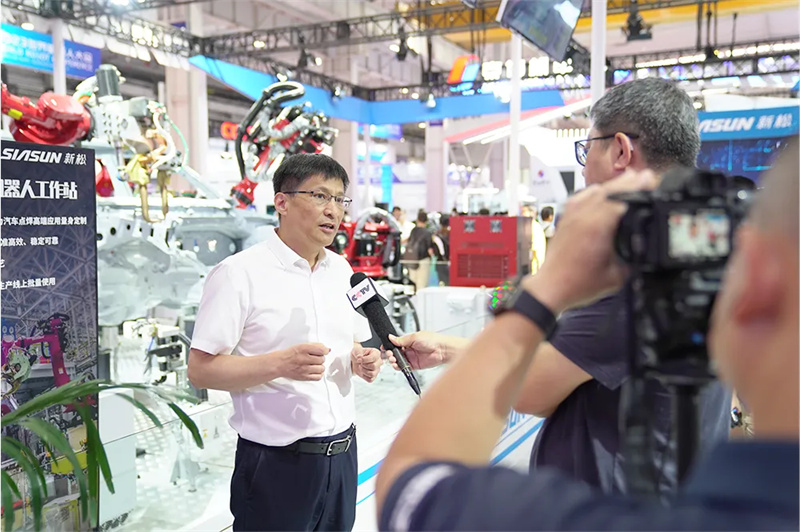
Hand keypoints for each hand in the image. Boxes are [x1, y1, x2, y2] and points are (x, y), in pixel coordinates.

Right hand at [274, 343, 329, 380]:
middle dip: (320, 358)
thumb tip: (328, 349)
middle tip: (315, 358)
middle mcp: (304, 359)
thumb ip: (315, 346)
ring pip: (321, 368)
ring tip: (314, 364)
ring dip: (319, 366)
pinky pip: (318, 377)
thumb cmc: (291, 354)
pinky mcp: (304, 377)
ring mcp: (304, 369)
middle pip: (322, 359)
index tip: (323, 351)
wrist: (280, 364)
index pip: (321, 350)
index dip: (325, 351)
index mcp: (303, 349)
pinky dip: (318, 374)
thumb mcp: (302, 345)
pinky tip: (314, 371)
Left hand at [351, 345, 381, 382]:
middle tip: (360, 363)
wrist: (355, 360)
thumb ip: (358, 352)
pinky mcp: (374, 376)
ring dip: (363, 371)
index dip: (364, 359)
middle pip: (374, 366)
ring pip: (372, 374)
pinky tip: (362, 371)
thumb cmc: (358, 353)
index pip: (373, 358)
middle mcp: (379, 361)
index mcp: (376, 353)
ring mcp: (377, 369)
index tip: (358, 359)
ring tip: (361, 367)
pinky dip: (364, 376)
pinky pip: (370, 379)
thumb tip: (360, 357)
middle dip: (364, 365)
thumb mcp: (356, 349)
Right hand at [385, 331, 449, 369]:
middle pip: (395, 353)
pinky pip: (405, 367)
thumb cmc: (432, 340)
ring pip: (399, 361)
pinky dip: (400, 367)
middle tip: (390, 354)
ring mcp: (412, 357)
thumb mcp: (414, 337)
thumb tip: (391, 337)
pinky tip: (398, 365)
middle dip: (390, 354)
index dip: (389, 346)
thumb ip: (401, 340)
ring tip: (393, 360)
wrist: (442, 349)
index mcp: (408, 341)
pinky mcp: (414, 365)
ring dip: (394, 361)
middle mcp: (409, 349)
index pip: (396, 344)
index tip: (385, 347)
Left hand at [532, 169, 658, 311]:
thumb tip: (647, 246)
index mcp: (598, 226)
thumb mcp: (617, 276)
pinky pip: (582, 196)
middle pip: (611, 189)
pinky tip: (604, 190)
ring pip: (596, 190)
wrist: (551, 287)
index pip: (623, 197)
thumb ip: (634, 259)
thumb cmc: (578, 284)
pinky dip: (596, 191)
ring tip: (631, 180)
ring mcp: (572, 215)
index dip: (640, 188)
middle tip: (647, 177)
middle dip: (631, 182)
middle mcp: (583, 215)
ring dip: (614, 185)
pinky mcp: (566, 217)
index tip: (652, 181)